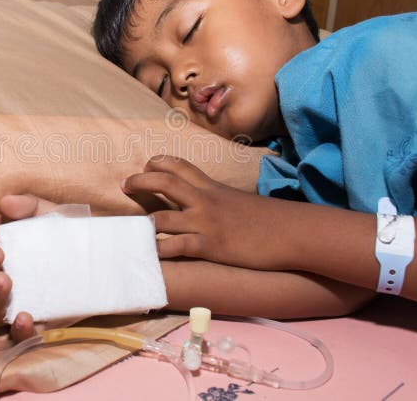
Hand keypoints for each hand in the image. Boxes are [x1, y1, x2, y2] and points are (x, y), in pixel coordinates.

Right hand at [0, 194, 57, 342]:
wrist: (105, 258)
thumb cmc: (68, 235)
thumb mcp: (52, 215)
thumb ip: (30, 206)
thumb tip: (6, 203)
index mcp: (2, 257)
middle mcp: (1, 285)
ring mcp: (17, 307)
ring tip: (5, 280)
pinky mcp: (38, 325)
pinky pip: (19, 337)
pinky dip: (19, 330)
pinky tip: (26, 317)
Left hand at [122, 154, 287, 270]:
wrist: (291, 232)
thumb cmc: (269, 219)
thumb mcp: (239, 201)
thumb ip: (219, 200)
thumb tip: (207, 205)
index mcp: (213, 187)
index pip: (181, 165)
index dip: (160, 162)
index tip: (147, 164)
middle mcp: (205, 200)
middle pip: (164, 181)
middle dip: (140, 181)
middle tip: (125, 185)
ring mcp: (205, 223)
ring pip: (163, 217)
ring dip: (145, 223)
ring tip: (135, 229)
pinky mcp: (210, 246)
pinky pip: (176, 246)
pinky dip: (160, 250)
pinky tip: (152, 254)